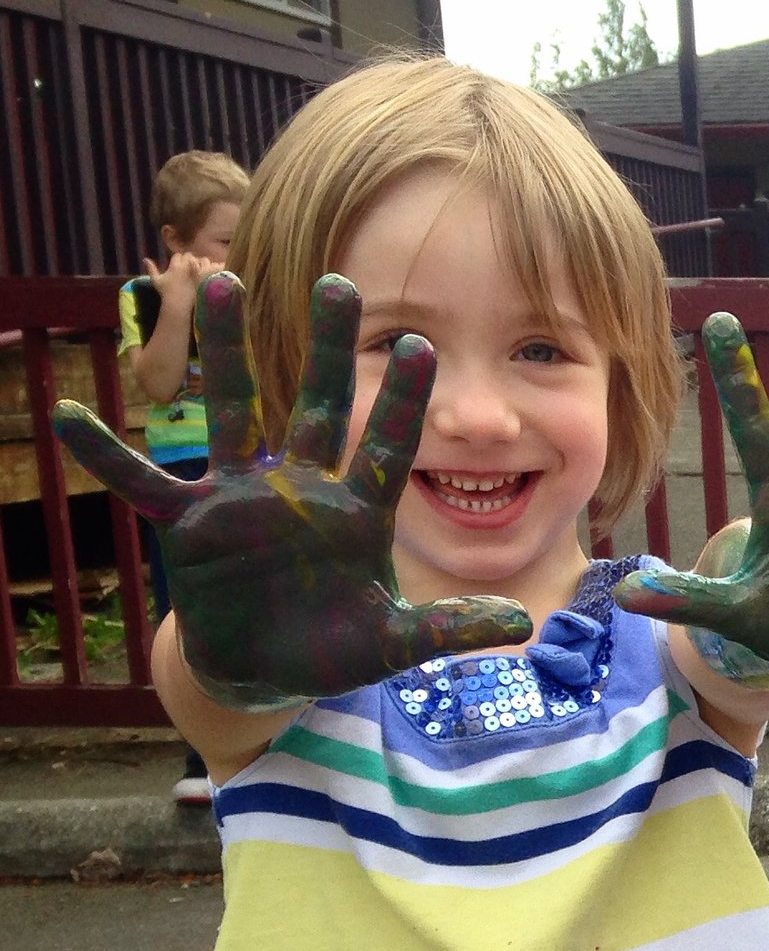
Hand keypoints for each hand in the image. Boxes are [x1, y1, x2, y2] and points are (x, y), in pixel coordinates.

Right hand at [53, 271, 530, 709]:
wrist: (268, 669)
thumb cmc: (334, 647)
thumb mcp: (395, 643)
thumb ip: (450, 627)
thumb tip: (522, 619)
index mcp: (357, 513)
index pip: (388, 448)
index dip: (405, 403)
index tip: (423, 346)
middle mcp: (302, 489)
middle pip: (319, 406)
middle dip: (329, 349)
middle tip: (340, 281)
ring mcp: (242, 499)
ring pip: (237, 413)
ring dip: (230, 353)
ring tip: (225, 282)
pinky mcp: (190, 525)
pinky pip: (142, 483)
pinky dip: (104, 455)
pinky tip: (65, 415)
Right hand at [145, 251, 216, 311]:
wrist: (180, 305)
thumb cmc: (166, 294)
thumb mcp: (156, 281)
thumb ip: (151, 269)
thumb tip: (145, 259)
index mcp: (175, 266)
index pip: (178, 255)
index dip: (180, 259)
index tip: (180, 265)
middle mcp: (187, 266)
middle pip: (190, 255)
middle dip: (190, 259)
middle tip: (191, 267)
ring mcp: (198, 272)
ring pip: (202, 260)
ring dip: (201, 263)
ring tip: (200, 270)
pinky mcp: (207, 278)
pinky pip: (212, 267)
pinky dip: (212, 268)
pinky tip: (210, 273)